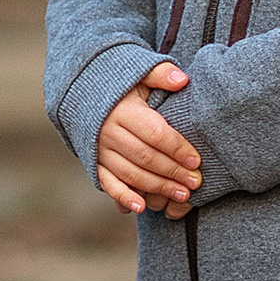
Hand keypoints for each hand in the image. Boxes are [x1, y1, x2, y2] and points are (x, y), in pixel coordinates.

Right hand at [94, 65, 200, 216]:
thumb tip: (182, 80)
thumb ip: (161, 74)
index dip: (177, 148)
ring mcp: (100, 150)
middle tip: (195, 183)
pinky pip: (107, 183)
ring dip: (157, 187)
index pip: (154, 133)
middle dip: (173, 172)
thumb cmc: (121, 84)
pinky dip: (122, 197)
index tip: (196, 160)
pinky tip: (140, 208)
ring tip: (182, 195)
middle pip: (145, 157)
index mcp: (123, 110)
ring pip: (130, 173)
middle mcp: (109, 132)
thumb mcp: (139, 72)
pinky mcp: (94, 163)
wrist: (83, 92)